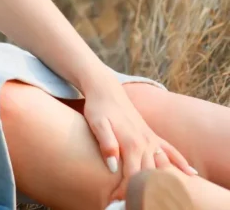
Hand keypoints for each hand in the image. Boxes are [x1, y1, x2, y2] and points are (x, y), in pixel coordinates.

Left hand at [81, 84, 196, 200]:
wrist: (106, 89)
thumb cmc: (98, 108)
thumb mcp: (96, 124)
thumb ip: (106, 144)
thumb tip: (114, 166)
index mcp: (132, 144)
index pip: (133, 177)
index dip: (126, 191)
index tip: (118, 200)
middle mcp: (145, 143)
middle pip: (149, 176)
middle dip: (144, 192)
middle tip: (135, 202)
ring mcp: (151, 140)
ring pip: (161, 166)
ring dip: (163, 182)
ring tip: (162, 195)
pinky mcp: (152, 135)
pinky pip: (170, 151)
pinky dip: (181, 162)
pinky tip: (191, 173)